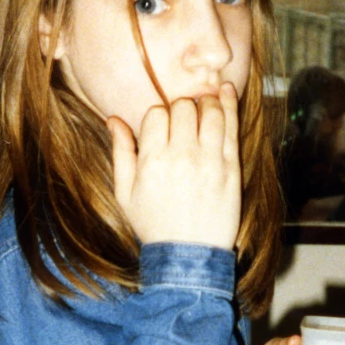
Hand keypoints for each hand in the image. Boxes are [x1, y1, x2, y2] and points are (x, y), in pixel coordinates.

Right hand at [107, 83, 240, 249]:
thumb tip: (113, 120)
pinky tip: (227, 90)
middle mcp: (181, 156)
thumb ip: (121, 153)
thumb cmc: (153, 224)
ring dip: (206, 102)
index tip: (162, 128)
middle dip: (181, 108)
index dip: (158, 117)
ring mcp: (209, 161)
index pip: (156, 114)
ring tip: (204, 105)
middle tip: (183, 120)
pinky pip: (231, 127)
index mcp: (152, 161)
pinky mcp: (231, 167)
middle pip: (183, 108)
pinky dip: (230, 104)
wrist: (189, 254)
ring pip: (210, 111)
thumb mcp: (125, 193)